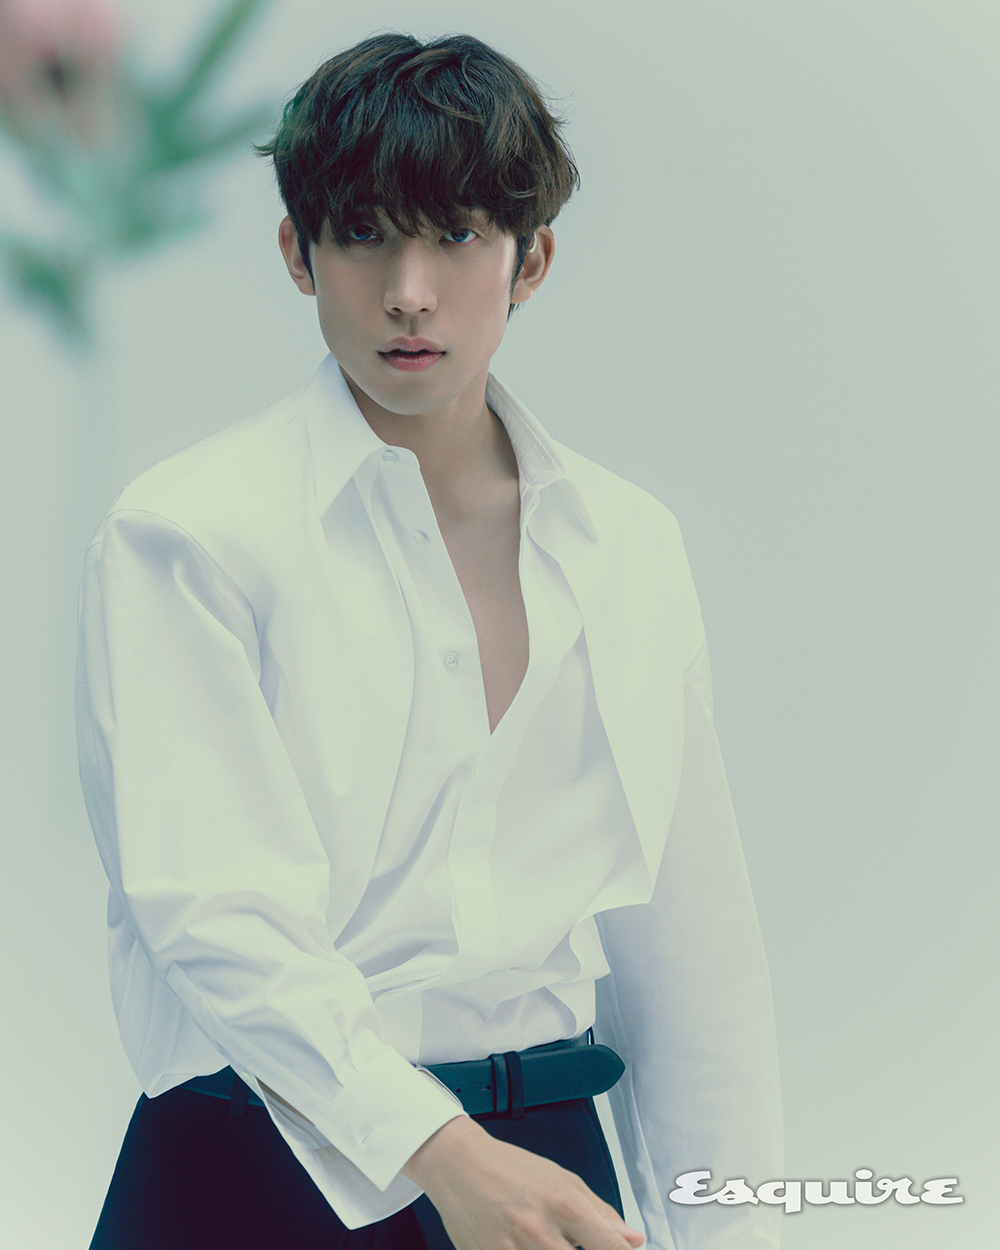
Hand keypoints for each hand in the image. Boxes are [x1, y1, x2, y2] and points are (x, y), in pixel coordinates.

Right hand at [401, 1115, 646, 1249]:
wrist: (458, 1165)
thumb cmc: (511, 1169)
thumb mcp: (562, 1179)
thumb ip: (601, 1213)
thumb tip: (634, 1240)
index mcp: (563, 1203)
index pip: (610, 1247)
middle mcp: (539, 1229)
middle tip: (570, 1241)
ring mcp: (511, 1249)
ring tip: (547, 1242)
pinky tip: (527, 1246)